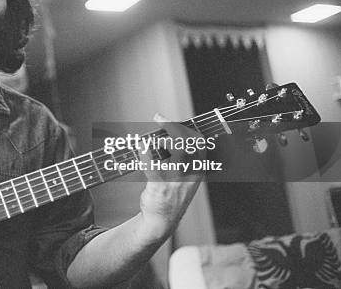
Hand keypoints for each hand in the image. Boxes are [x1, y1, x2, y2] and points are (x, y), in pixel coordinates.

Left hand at [137, 114, 205, 230]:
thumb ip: (180, 159)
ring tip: (152, 138)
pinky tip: (141, 146)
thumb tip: (166, 134)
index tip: (172, 120)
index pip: (199, 143)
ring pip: (177, 152)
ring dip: (163, 139)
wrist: (160, 221)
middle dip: (174, 127)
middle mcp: (190, 174)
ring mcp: (176, 181)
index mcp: (197, 171)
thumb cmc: (169, 196)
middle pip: (190, 143)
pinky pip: (154, 165)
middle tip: (159, 118)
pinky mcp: (161, 186)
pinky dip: (146, 152)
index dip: (186, 127)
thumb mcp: (183, 178)